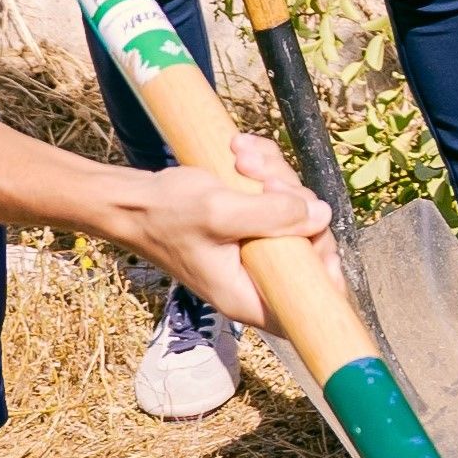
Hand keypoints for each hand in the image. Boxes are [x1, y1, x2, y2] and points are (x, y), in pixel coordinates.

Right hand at [115, 131, 331, 336]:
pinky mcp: (251, 223)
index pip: (307, 304)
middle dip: (292, 199)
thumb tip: (321, 215)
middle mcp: (256, 275)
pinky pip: (276, 193)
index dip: (326, 274)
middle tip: (261, 178)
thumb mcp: (218, 213)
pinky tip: (240, 153)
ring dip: (273, 174)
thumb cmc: (164, 215)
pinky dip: (263, 169)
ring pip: (295, 209)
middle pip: (309, 242)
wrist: (130, 199)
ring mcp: (255, 248)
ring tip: (240, 157)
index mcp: (247, 295)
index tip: (318, 232)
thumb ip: (272, 215)